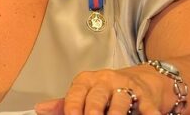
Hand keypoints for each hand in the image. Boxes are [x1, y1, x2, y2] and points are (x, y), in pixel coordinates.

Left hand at [34, 66, 165, 114]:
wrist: (144, 79)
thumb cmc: (110, 89)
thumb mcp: (86, 92)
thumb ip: (65, 103)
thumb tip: (41, 108)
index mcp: (87, 81)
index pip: (75, 94)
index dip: (71, 107)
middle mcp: (106, 82)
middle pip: (97, 96)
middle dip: (92, 110)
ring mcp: (126, 87)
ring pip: (121, 100)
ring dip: (117, 113)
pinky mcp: (146, 97)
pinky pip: (147, 106)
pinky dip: (149, 112)